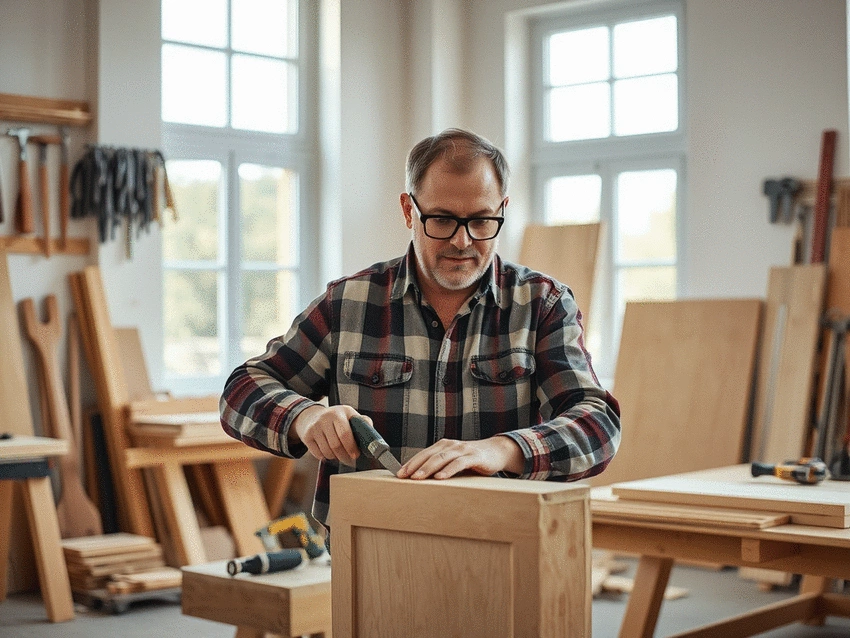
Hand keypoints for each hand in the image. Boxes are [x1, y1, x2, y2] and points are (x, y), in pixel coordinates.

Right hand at [290, 405, 362, 464]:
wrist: (311, 416)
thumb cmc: (336, 419)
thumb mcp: (349, 415)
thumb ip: (362, 422)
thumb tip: (371, 435)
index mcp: (341, 412)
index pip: (345, 433)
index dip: (351, 447)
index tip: (356, 455)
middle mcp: (326, 417)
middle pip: (336, 445)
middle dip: (344, 456)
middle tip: (349, 460)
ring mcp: (315, 426)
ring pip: (327, 451)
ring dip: (335, 458)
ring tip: (339, 456)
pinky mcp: (307, 435)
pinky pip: (318, 454)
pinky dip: (325, 458)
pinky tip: (329, 453)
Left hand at [398, 436, 523, 479]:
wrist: (496, 452)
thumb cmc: (471, 459)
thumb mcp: (453, 461)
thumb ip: (440, 466)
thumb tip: (420, 479)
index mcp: (443, 445)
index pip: (423, 454)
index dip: (411, 463)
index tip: (399, 474)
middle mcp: (451, 445)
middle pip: (429, 455)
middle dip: (415, 466)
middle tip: (404, 477)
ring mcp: (462, 449)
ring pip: (442, 458)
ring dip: (428, 468)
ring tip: (418, 477)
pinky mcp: (474, 456)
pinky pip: (459, 463)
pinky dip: (448, 470)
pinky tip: (440, 477)